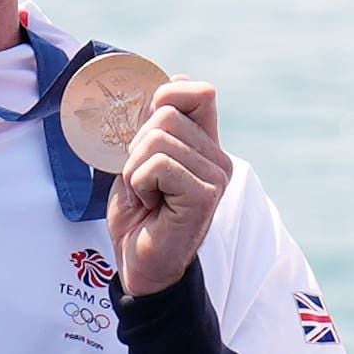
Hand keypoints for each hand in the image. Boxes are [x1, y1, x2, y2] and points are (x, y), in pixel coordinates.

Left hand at [107, 82, 229, 296]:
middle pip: (166, 113)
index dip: (165, 97)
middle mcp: (217, 158)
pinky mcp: (206, 195)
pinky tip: (151, 205)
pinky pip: (158, 165)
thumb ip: (152, 125)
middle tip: (143, 181)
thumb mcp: (140, 158)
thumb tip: (156, 90)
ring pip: (158, 138)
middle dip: (136, 146)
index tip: (144, 131)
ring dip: (135, 169)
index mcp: (206, 144)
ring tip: (146, 195)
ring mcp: (216, 176)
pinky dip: (140, 184)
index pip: (197, 91)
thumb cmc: (139, 213)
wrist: (139, 263)